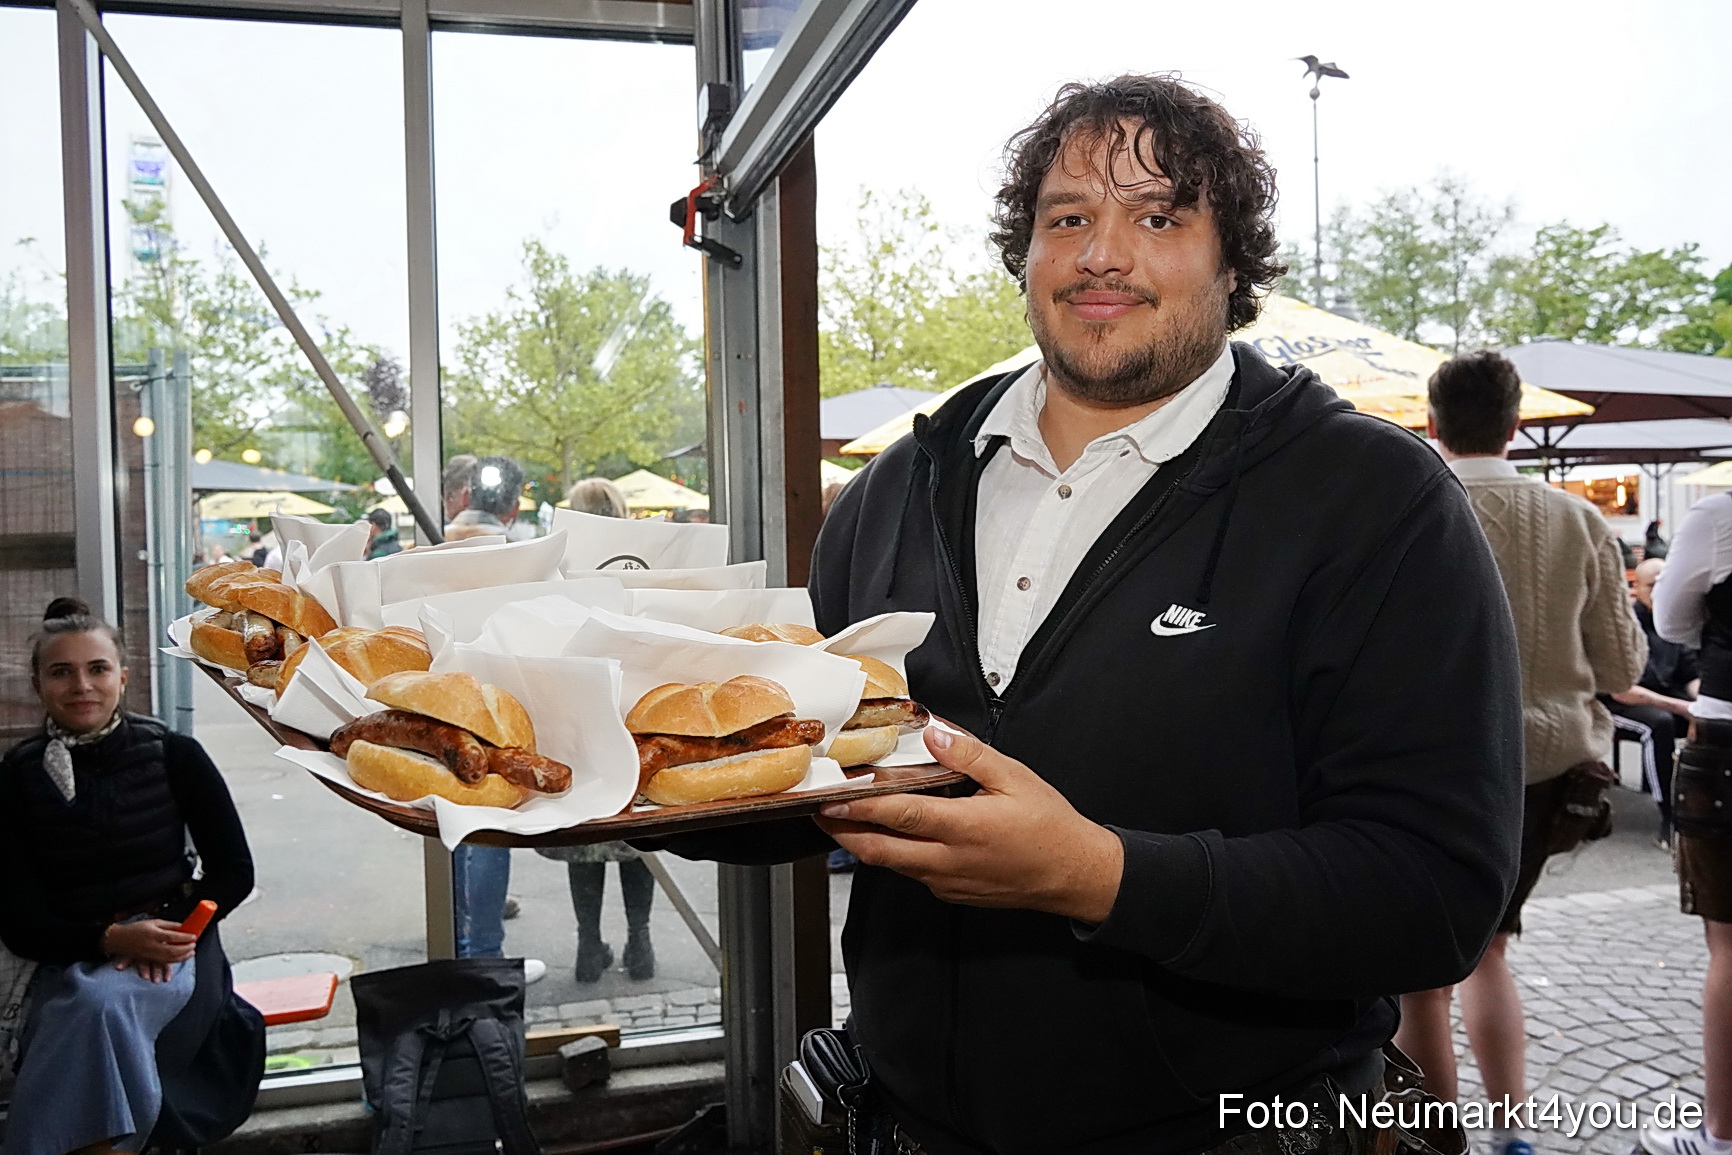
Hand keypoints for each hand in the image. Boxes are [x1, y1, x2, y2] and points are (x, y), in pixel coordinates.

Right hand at [103, 919, 195, 979]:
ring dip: (181, 957)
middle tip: (194, 946)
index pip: (172, 936)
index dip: (185, 937)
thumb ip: (168, 925)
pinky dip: (171, 965)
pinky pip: (160, 964)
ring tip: (191, 953)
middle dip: (186, 949)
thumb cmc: (136, 928)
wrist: (117, 939)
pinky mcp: (146, 960)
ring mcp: (148, 955)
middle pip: (172, 950)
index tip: (194, 937)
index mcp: (153, 933)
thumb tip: (183, 926)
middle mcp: (151, 945)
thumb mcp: (153, 922)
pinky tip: (180, 961)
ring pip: (168, 959)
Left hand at [816, 723, 1123, 922]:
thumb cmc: (1050, 828)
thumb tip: (934, 734)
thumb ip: (970, 755)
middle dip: (843, 834)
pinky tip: (890, 838)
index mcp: (964, 828)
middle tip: (819, 816)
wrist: (1075, 876)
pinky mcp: (953, 892)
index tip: (831, 799)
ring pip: (892, 865)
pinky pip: (913, 874)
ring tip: (842, 823)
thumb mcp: (1015, 778)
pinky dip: (893, 856)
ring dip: (864, 845)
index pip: (900, 816)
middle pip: (880, 850)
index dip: (860, 808)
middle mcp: (949, 860)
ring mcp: (948, 881)